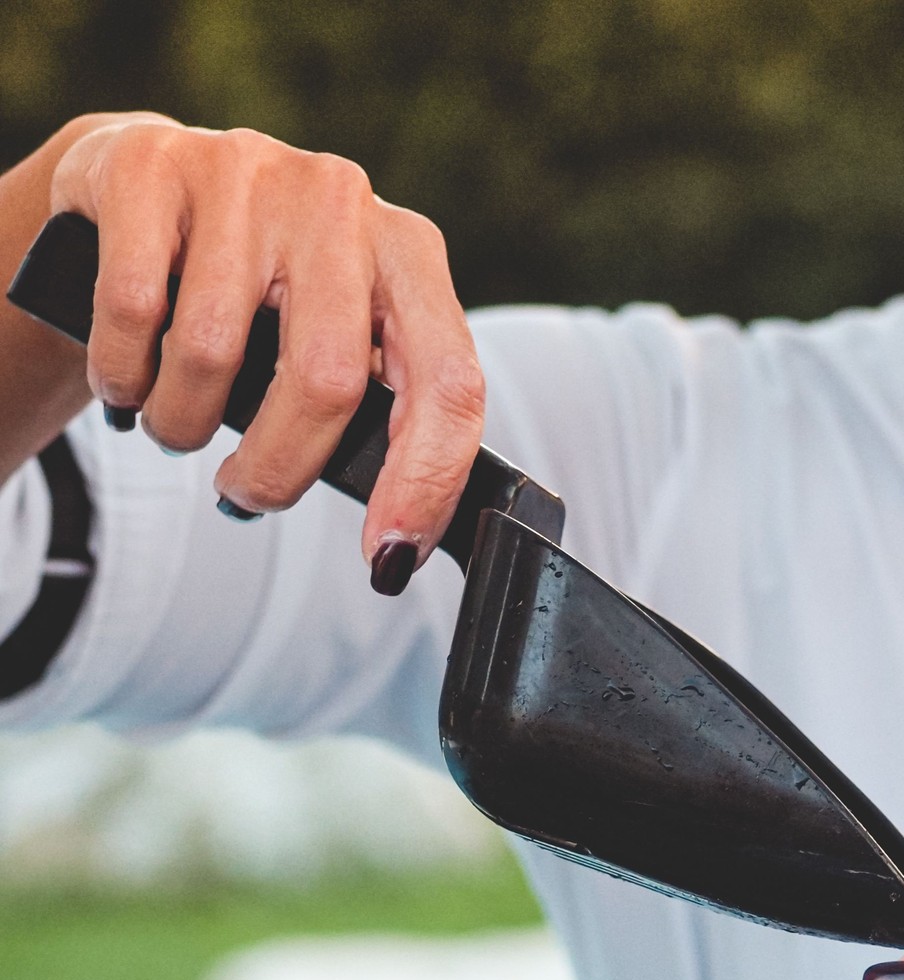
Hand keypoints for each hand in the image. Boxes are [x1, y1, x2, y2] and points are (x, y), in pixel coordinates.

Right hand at [46, 116, 482, 583]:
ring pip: (215, 353)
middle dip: (280, 470)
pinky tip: (128, 381)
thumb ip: (381, 412)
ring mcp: (247, 174)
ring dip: (186, 424)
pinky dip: (123, 373)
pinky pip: (134, 310)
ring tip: (179, 425)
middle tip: (247, 495)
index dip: (425, 483)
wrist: (149, 186)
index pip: (449, 384)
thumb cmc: (262, 293)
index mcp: (410, 256)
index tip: (388, 558)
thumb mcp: (340, 336)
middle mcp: (340, 204)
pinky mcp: (151, 166)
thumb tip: (400, 547)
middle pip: (328, 382)